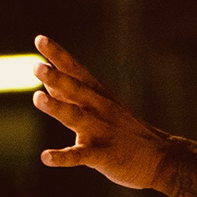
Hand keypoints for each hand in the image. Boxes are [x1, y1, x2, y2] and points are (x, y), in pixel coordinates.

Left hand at [31, 34, 165, 191]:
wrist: (160, 158)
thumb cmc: (124, 130)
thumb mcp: (102, 106)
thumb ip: (72, 96)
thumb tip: (46, 83)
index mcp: (98, 94)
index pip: (76, 70)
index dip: (58, 55)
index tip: (40, 39)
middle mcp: (100, 108)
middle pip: (76, 90)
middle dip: (57, 78)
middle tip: (36, 67)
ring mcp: (102, 131)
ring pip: (76, 117)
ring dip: (57, 107)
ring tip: (37, 98)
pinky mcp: (103, 155)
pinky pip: (80, 156)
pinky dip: (62, 157)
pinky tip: (45, 157)